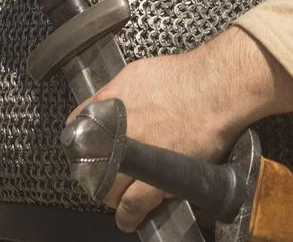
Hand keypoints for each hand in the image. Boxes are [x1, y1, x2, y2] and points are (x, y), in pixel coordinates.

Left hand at [70, 26, 292, 231]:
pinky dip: (128, 215)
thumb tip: (107, 103)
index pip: (77, 124)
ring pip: (108, 187)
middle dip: (94, 170)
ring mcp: (134, 158)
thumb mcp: (137, 73)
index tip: (86, 147)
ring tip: (117, 196)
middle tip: (103, 174)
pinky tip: (127, 219)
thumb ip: (116, 92)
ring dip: (110, 194)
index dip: (81, 138)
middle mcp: (115, 133)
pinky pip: (132, 205)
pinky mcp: (155, 180)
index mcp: (109, 105)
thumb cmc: (184, 77)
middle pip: (90, 162)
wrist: (215, 90)